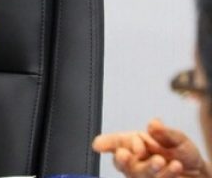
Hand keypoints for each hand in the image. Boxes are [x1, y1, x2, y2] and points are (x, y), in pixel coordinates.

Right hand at [92, 118, 211, 177]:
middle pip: (121, 162)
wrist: (198, 173)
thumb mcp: (178, 139)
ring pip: (137, 174)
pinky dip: (166, 174)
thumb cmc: (183, 153)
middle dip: (123, 159)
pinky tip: (175, 167)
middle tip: (132, 153)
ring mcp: (142, 175)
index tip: (98, 145)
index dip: (105, 143)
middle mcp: (135, 160)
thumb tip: (153, 123)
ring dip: (149, 168)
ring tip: (162, 160)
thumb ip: (165, 132)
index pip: (116, 142)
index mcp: (134, 143)